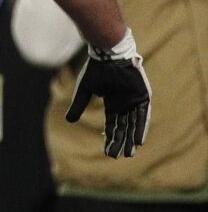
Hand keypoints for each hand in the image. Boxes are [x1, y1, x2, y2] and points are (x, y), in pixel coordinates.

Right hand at [66, 28, 151, 157]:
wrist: (108, 54)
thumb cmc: (96, 70)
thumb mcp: (84, 90)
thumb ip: (78, 105)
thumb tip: (68, 121)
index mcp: (112, 103)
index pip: (112, 125)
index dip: (110, 138)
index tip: (107, 152)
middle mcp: (125, 104)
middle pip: (123, 127)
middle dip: (120, 142)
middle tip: (117, 156)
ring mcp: (134, 100)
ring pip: (134, 124)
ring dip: (131, 138)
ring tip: (129, 153)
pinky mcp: (143, 96)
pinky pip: (143, 115)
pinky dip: (141, 127)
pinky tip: (138, 140)